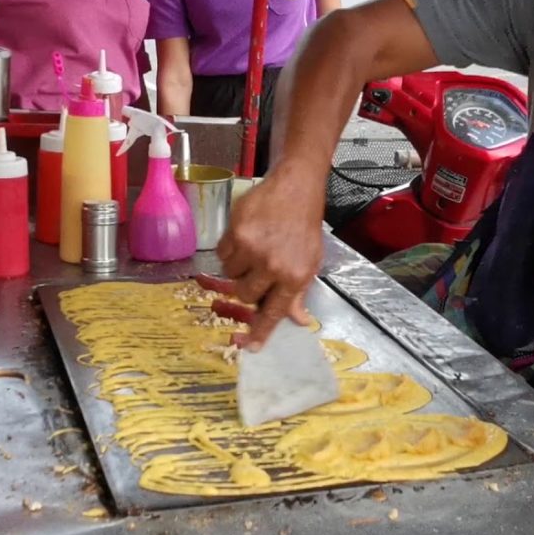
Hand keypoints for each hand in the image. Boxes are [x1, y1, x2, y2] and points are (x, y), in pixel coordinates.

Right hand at [216, 159, 324, 350]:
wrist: (295, 188)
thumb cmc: (304, 226)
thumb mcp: (311, 261)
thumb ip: (298, 292)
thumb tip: (298, 320)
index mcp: (294, 276)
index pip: (274, 311)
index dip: (260, 331)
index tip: (250, 347)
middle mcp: (273, 266)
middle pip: (244, 295)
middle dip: (246, 287)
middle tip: (256, 271)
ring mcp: (252, 248)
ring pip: (230, 274)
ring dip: (238, 266)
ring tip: (254, 247)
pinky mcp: (236, 231)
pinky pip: (222, 253)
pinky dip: (230, 248)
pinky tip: (246, 235)